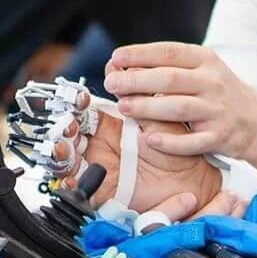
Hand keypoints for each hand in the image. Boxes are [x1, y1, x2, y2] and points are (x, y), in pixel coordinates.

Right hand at [55, 109, 223, 216]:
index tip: (80, 98)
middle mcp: (102, 144)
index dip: (79, 103)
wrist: (194, 184)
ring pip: (68, 158)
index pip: (86, 110)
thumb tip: (132, 68)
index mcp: (114, 124)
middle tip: (68, 124)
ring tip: (64, 146)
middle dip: (64, 127)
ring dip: (62, 151)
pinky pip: (79, 188)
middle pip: (70, 133)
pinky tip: (70, 177)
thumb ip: (145, 100)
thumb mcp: (163, 122)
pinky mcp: (101, 190)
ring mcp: (99, 166)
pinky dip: (70, 182)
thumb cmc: (180, 151)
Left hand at [104, 43, 256, 167]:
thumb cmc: (218, 94)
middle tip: (112, 82)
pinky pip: (192, 142)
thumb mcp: (202, 72)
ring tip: (123, 106)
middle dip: (137, 80)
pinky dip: (170, 142)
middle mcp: (214, 83)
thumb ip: (168, 68)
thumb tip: (121, 66)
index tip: (116, 57)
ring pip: (179, 108)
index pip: (170, 52)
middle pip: (170, 79)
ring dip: (148, 107)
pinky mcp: (220, 137)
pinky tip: (150, 139)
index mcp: (206, 61)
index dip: (141, 54)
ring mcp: (218, 110)